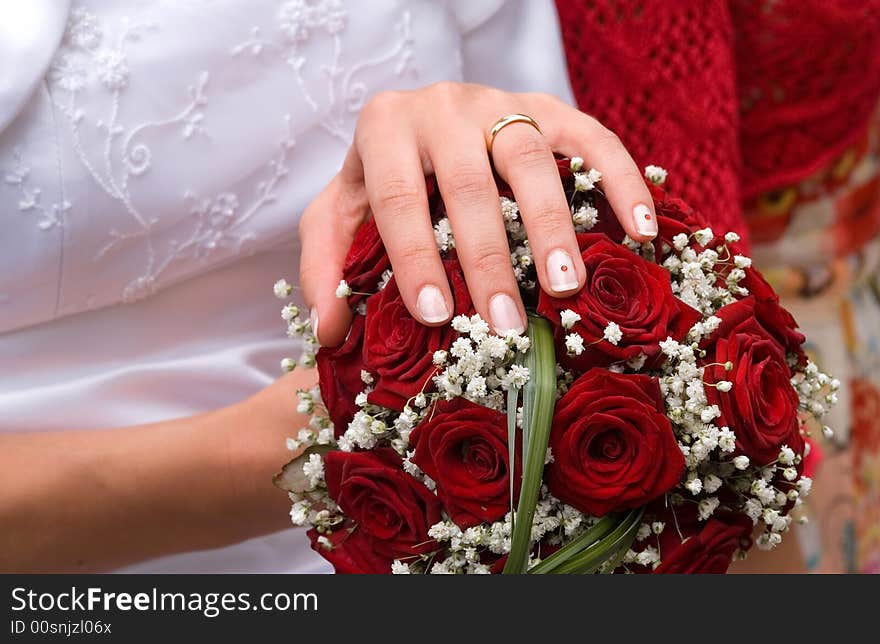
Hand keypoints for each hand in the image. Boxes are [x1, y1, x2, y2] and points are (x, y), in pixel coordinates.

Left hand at [299, 82, 656, 345]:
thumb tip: (331, 332)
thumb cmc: (381, 179)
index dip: (414, 257)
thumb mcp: (339, 215)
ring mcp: (501, 101)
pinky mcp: (550, 107)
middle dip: (487, 257)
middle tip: (504, 320)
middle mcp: (442, 106)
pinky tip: (643, 231)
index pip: (397, 197)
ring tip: (565, 286)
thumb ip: (323, 268)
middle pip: (468, 183)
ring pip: (531, 158)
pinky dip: (621, 182)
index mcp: (384, 128)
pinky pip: (593, 139)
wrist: (420, 119)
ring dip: (551, 226)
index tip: (435, 315)